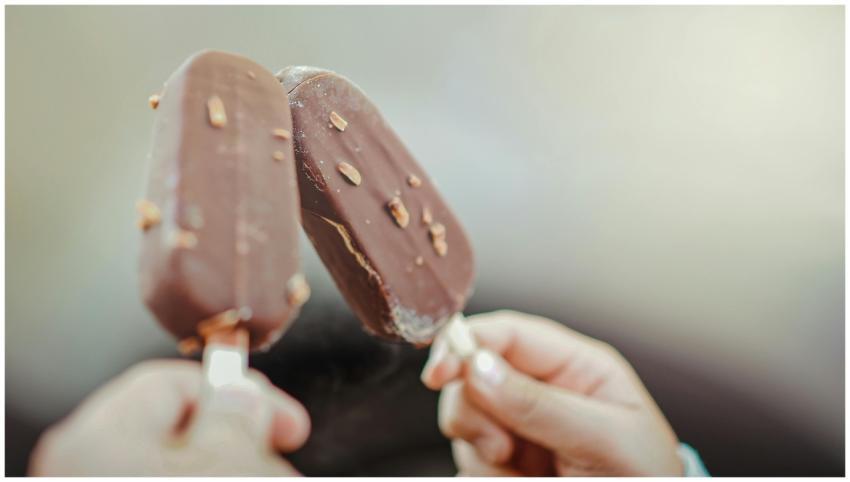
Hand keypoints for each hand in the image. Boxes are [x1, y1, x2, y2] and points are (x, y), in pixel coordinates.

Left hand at [30, 359, 309, 475]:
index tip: (289, 421)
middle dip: (242, 440)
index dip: (242, 392)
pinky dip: (204, 478)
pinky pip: (163, 479)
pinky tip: (244, 481)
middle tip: (282, 457)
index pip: (174, 383)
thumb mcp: (229, 462)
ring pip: (176, 464)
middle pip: (178, 429)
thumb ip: (238, 416)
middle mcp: (85, 466)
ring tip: (273, 476)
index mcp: (99, 437)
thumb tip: (241, 395)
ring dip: (233, 467)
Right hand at [421, 310, 682, 475]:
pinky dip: (486, 476)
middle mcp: (542, 392)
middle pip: (472, 377)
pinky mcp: (507, 464)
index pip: (508, 334)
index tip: (440, 372)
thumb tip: (478, 367)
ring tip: (522, 473)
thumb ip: (541, 404)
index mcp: (574, 367)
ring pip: (464, 422)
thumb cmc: (647, 479)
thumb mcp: (604, 439)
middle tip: (502, 449)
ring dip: (482, 454)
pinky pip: (469, 461)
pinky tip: (521, 480)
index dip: (466, 343)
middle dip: (474, 413)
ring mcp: (521, 430)